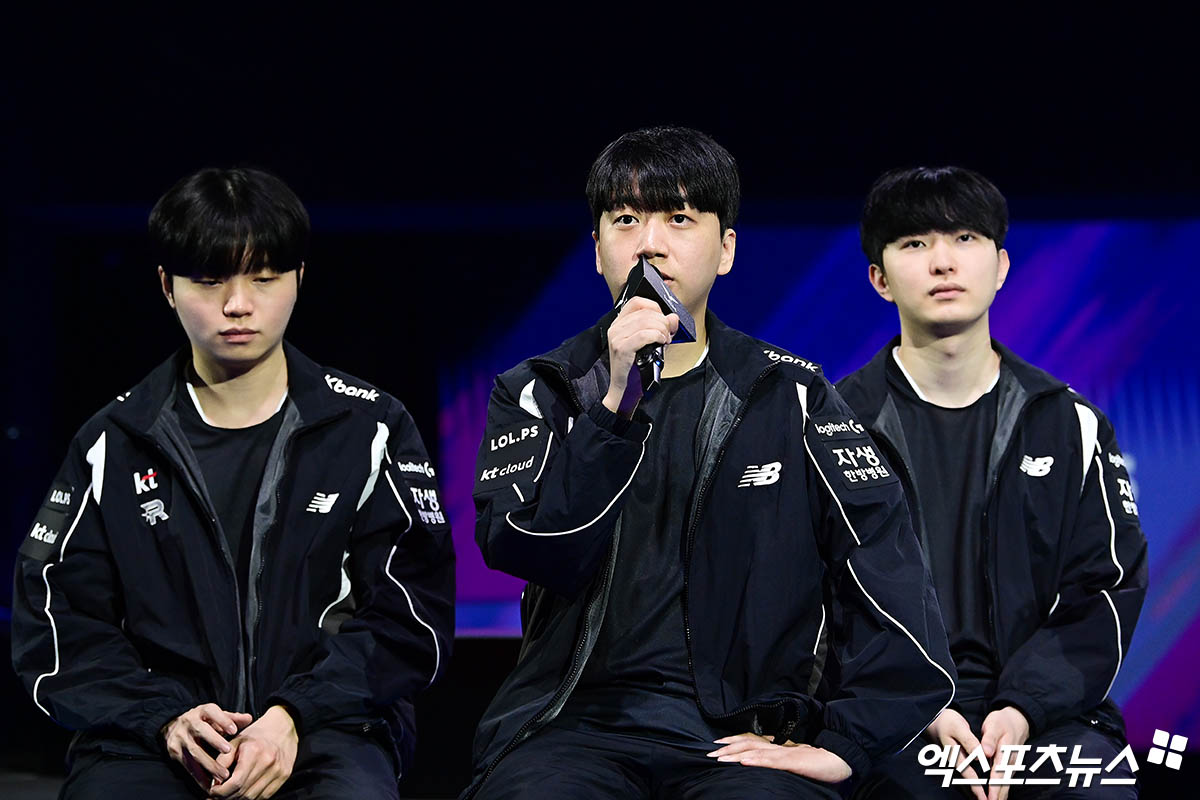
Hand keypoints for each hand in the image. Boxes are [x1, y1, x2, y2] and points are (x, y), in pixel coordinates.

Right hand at [162, 703, 253, 789]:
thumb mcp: (216, 716)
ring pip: (194, 751)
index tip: (234, 730)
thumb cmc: (203, 722)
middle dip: (214, 741)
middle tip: (228, 750)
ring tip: (223, 775)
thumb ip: (232, 718)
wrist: (173, 726)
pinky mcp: (175, 752)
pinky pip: (188, 766)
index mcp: (202, 711)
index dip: (223, 720)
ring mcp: (180, 738)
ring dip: (209, 764)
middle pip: (201, 730)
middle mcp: (189, 722)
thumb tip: (249, 718)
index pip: (212, 712)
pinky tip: (209, 784)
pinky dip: (198, 776)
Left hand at [209, 705, 298, 798]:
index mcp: (254, 752)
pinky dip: (251, 797)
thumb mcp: (235, 741)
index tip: (213, 790)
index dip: (220, 792)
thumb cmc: (257, 734)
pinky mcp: (284, 776)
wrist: (283, 728)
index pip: (235, 783)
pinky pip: (264, 796)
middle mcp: (268, 762)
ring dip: (238, 798)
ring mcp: (278, 771)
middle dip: (227, 797)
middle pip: (243, 792)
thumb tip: (213, 782)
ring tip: (230, 794)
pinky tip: (244, 791)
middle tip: (218, 794)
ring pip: (253, 797)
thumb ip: (222, 761)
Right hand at [602, 296, 678, 415]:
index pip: (637, 302)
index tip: (663, 320)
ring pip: (646, 321)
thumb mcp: (652, 344)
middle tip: (668, 334)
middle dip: (662, 321)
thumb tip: (673, 317)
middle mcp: (615, 327)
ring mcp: (616, 337)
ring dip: (661, 330)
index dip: (655, 307)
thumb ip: (662, 328)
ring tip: (664, 340)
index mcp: (620, 323)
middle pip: (645, 312)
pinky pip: (644, 334)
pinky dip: (657, 336)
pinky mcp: (621, 348)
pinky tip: (661, 343)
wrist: (625, 390)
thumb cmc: (637, 367)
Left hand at [707, 732, 852, 782]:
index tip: (718, 745)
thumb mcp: (795, 763)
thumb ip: (780, 762)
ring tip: (720, 758)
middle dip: (729, 748)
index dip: (735, 741)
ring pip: (756, 751)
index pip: (753, 741)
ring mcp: (786, 754)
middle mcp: (779, 747)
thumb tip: (762, 765)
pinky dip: (757, 761)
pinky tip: (744, 762)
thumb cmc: (820, 764)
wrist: (841, 759)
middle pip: (749, 744)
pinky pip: (772, 761)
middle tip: (710, 753)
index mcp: (779, 747)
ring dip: (736, 754)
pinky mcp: (794, 762)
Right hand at [926, 709, 986, 799]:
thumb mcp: (959, 727)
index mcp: (954, 754)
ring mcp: (953, 761)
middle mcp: (953, 761)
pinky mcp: (955, 759)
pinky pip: (964, 774)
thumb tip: (981, 757)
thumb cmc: (947, 721)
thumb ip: (970, 742)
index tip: (984, 798)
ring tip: (979, 799)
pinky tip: (974, 789)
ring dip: (971, 791)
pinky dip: (969, 783)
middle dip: (974, 794)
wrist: (934, 719)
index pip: (968, 774)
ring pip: (964, 780)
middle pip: (965, 781)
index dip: (976, 787)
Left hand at [980, 706, 1029, 799]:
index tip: (991, 797)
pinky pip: (1007, 780)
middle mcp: (1011, 761)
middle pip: (1005, 782)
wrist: (1017, 720)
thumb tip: (986, 752)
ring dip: (1001, 795)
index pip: (999, 772)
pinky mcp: (1011, 766)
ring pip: (1007, 783)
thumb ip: (989, 738)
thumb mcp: (993, 725)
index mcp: (1005, 752)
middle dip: (999, 795)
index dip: (995, 786)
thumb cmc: (1002, 722)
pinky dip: (1003, 790)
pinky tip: (998, 797)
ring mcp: (1012, 764)